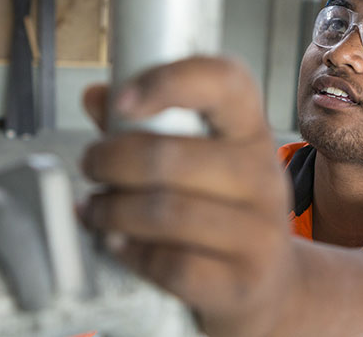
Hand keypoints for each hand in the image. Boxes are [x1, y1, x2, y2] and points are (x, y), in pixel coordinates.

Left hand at [81, 56, 294, 336]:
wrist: (271, 282)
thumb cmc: (224, 209)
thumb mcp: (202, 159)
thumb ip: (149, 126)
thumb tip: (97, 97)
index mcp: (251, 131)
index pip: (225, 83)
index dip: (170, 80)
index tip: (122, 100)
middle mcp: (263, 175)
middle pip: (169, 156)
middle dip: (110, 159)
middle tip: (91, 164)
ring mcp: (259, 231)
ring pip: (162, 212)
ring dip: (110, 209)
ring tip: (95, 207)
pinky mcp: (243, 280)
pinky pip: (169, 264)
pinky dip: (131, 252)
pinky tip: (119, 243)